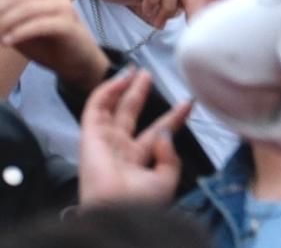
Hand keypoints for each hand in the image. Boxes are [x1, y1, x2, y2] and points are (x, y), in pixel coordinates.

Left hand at [0, 0, 109, 89]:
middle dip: (0, 14)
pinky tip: (8, 42)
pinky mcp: (70, 25)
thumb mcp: (20, 28)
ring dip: (8, 22)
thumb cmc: (46, 43)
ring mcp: (66, 8)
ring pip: (31, 7)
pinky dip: (21, 32)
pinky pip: (41, 24)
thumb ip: (6, 19)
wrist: (76, 61)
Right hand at [77, 70, 188, 205]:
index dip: (173, 116)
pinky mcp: (89, 138)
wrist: (117, 212)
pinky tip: (120, 78)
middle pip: (131, 115)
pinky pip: (94, 109)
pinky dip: (106, 92)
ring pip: (111, 109)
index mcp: (138, 161)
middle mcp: (120, 150)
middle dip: (140, 94)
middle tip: (148, 75)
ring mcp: (104, 143)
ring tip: (135, 70)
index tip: (188, 102)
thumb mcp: (167, 179)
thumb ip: (170, 156)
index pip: (158, 132)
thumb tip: (165, 134)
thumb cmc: (141, 202)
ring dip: (122, 88)